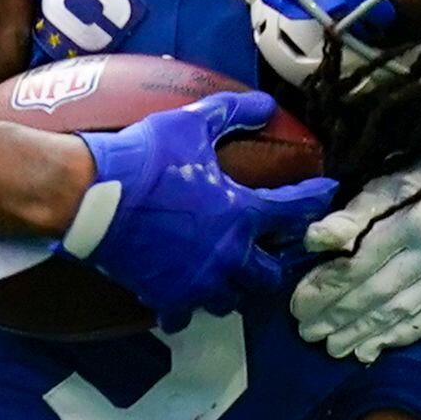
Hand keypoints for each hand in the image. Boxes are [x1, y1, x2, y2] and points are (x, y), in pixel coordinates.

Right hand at [63, 92, 338, 330]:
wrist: (93, 196)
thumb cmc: (147, 158)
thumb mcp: (191, 125)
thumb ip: (232, 113)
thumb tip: (266, 104)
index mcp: (242, 215)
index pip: (294, 211)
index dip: (315, 200)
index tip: (327, 193)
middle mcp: (228, 256)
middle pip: (268, 276)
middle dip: (274, 266)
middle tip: (272, 255)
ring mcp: (196, 281)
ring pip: (230, 301)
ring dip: (233, 290)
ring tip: (228, 278)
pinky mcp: (165, 295)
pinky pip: (183, 315)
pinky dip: (184, 309)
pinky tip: (181, 301)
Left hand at [288, 120, 420, 360]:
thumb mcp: (396, 177)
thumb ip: (355, 213)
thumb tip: (312, 239)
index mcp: (416, 223)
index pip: (358, 266)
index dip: (325, 289)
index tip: (297, 305)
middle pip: (376, 295)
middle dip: (337, 317)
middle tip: (306, 332)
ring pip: (401, 314)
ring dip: (362, 334)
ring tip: (333, 347)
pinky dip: (397, 336)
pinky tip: (373, 348)